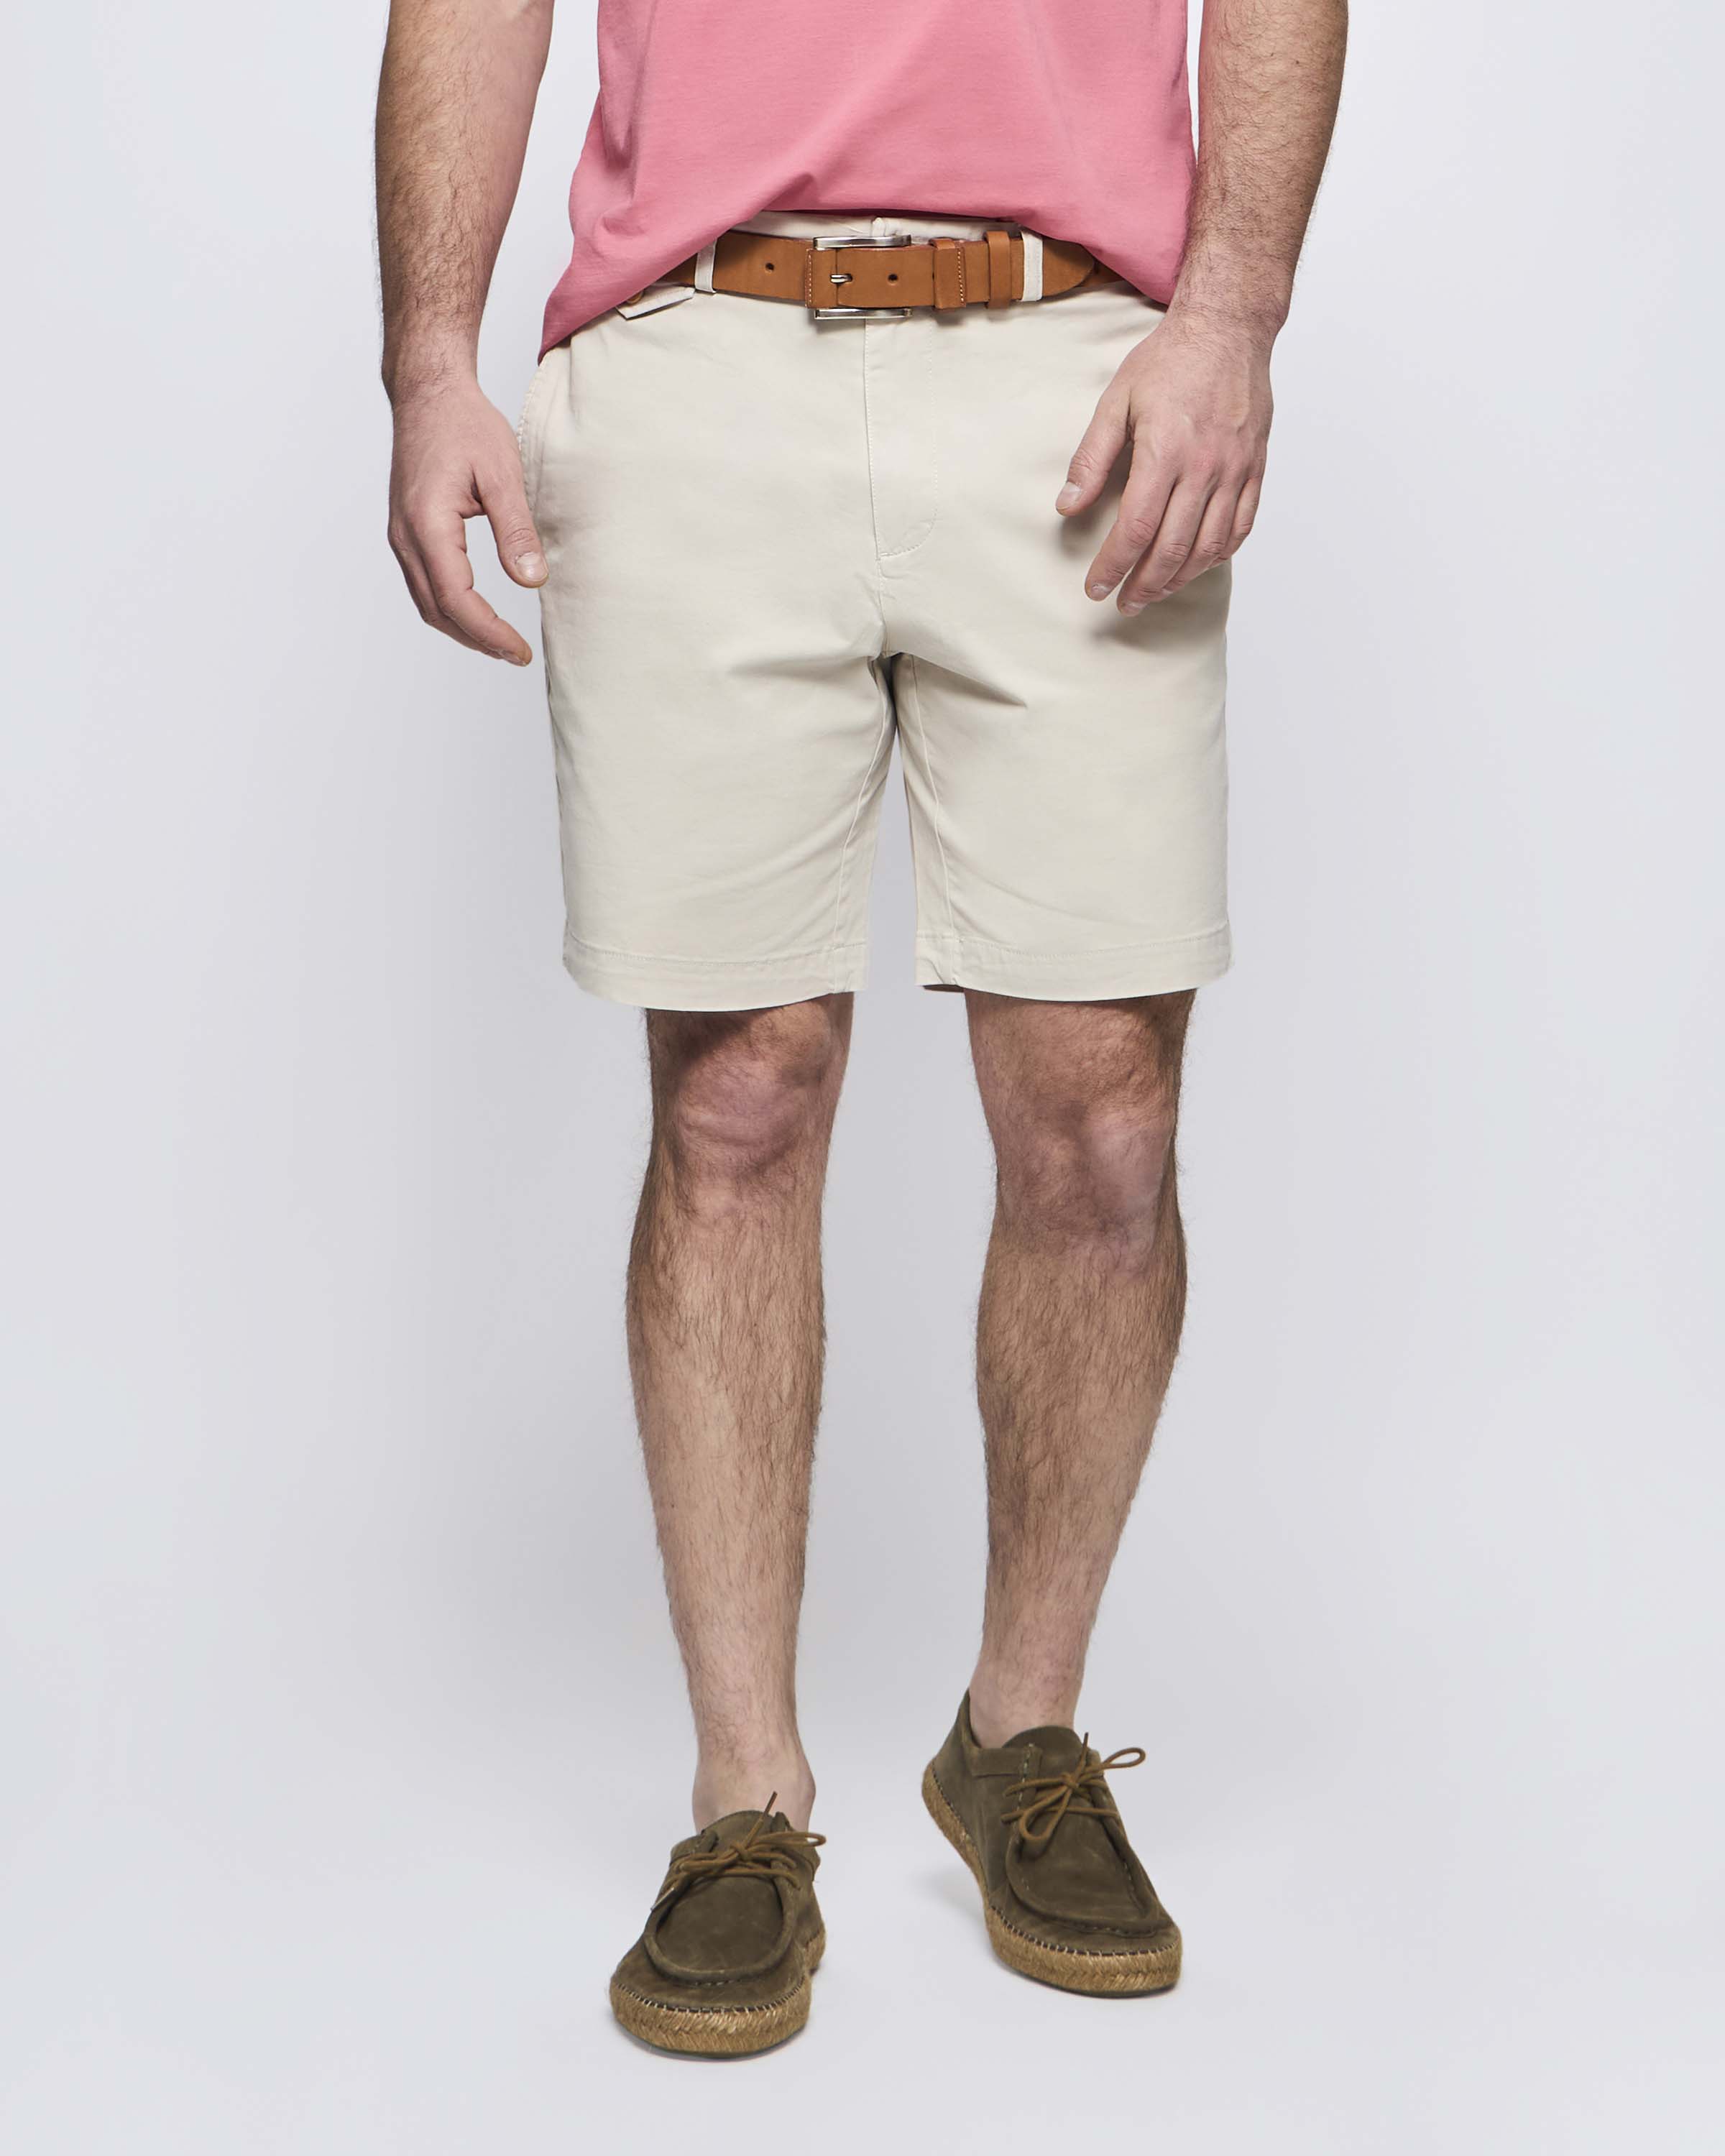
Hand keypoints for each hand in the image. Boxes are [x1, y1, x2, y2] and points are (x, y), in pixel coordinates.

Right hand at [387, 378, 546, 662]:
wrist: (428, 393)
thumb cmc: (464, 424)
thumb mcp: (503, 473)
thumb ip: (516, 531)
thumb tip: (532, 581)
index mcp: (428, 525)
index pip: (457, 601)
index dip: (490, 633)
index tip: (521, 651)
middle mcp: (406, 537)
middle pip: (438, 611)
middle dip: (478, 640)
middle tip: (517, 655)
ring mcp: (401, 536)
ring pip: (427, 603)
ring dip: (463, 629)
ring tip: (502, 643)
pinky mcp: (406, 532)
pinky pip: (424, 584)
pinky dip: (450, 608)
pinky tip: (478, 613)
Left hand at [1057, 310, 1272, 612]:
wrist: (1229, 328)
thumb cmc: (1170, 360)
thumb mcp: (1116, 401)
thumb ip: (1091, 457)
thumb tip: (1067, 506)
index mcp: (1166, 451)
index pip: (1137, 528)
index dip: (1114, 565)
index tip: (1096, 587)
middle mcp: (1205, 467)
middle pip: (1173, 547)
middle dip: (1144, 584)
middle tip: (1123, 602)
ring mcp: (1235, 470)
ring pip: (1209, 546)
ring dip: (1180, 578)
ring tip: (1154, 591)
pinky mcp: (1255, 468)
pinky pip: (1240, 527)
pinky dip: (1218, 554)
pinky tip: (1197, 565)